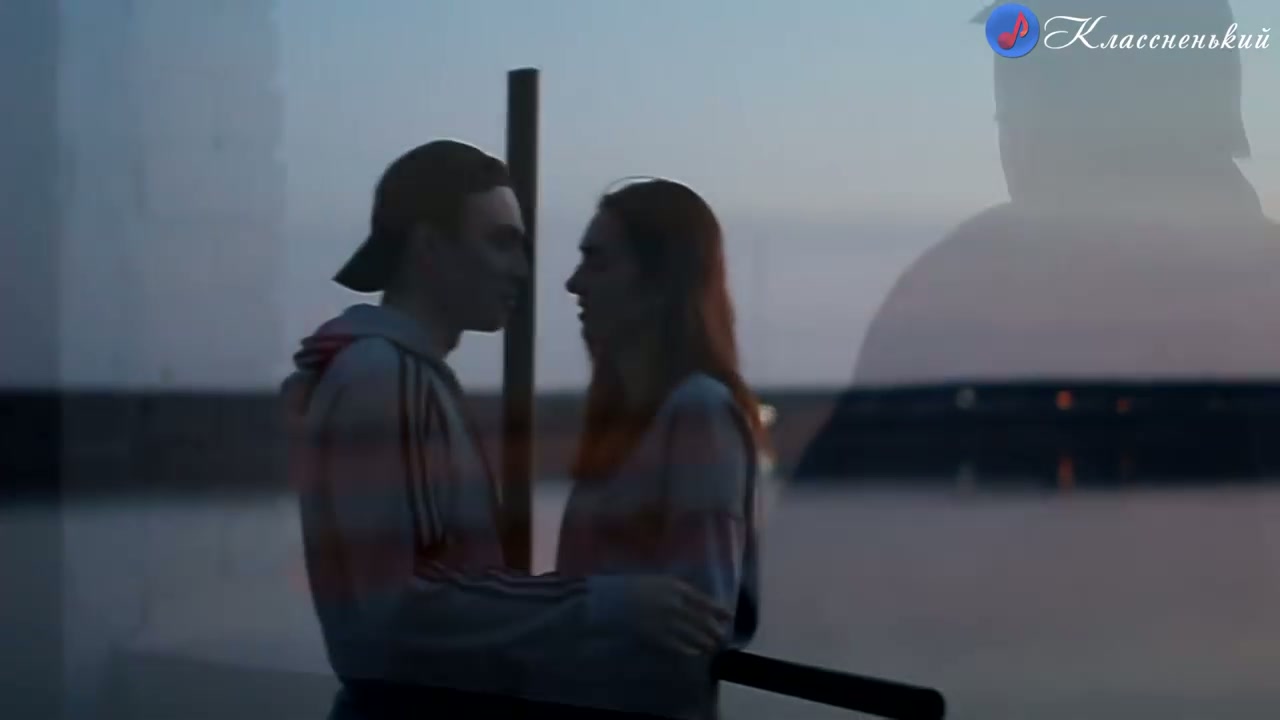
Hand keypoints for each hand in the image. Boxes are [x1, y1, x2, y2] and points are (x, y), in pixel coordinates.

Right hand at [617, 575, 732, 655]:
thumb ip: (677, 589)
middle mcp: (674, 604)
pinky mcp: (656, 636)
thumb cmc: (632, 587)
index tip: (729, 616)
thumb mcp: (658, 581)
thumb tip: (696, 600)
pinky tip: (694, 653)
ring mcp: (665, 621)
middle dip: (714, 629)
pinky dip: (688, 650)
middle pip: (701, 620)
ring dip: (704, 642)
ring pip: (693, 635)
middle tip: (722, 636)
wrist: (608, 601)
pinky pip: (677, 646)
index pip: (703, 600)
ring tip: (711, 647)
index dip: (718, 609)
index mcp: (674, 587)